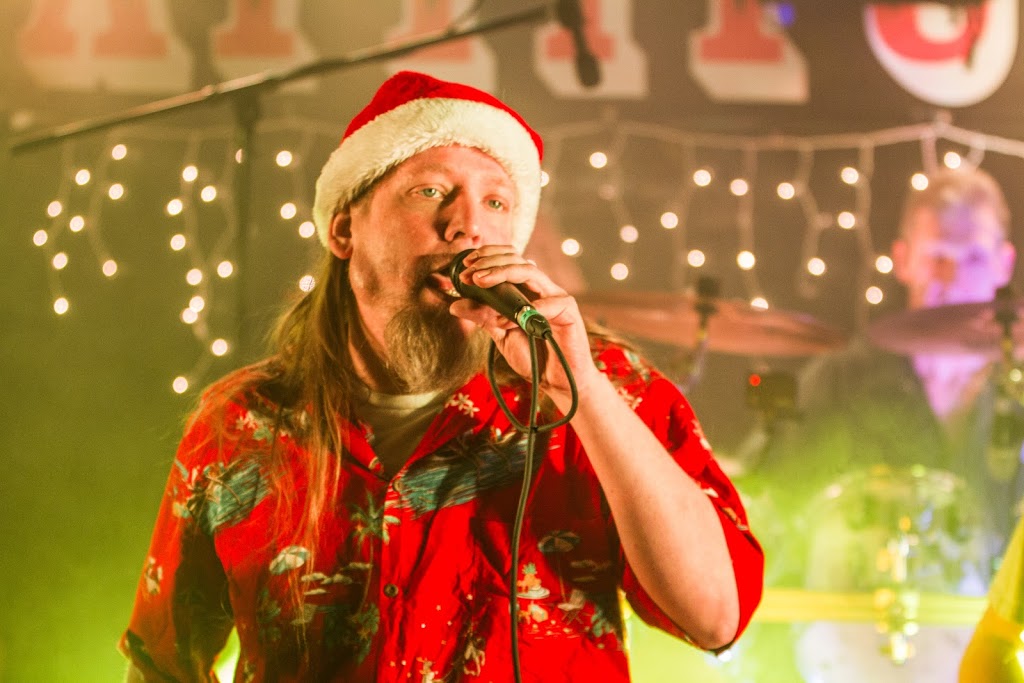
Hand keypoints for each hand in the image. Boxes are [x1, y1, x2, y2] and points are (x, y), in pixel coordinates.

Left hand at [448, 245, 599, 408]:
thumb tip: (455, 305)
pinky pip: (546, 303)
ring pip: (530, 271)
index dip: (487, 256)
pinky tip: (504, 322)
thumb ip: (483, 317)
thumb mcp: (500, 335)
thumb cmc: (532, 356)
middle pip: (517, 259)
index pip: (509, 259)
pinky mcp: (569, 310)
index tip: (465, 263)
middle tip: (469, 272)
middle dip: (490, 261)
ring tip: (480, 281)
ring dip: (502, 273)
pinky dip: (523, 311)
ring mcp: (556, 297)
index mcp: (527, 289)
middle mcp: (542, 288)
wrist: (554, 382)